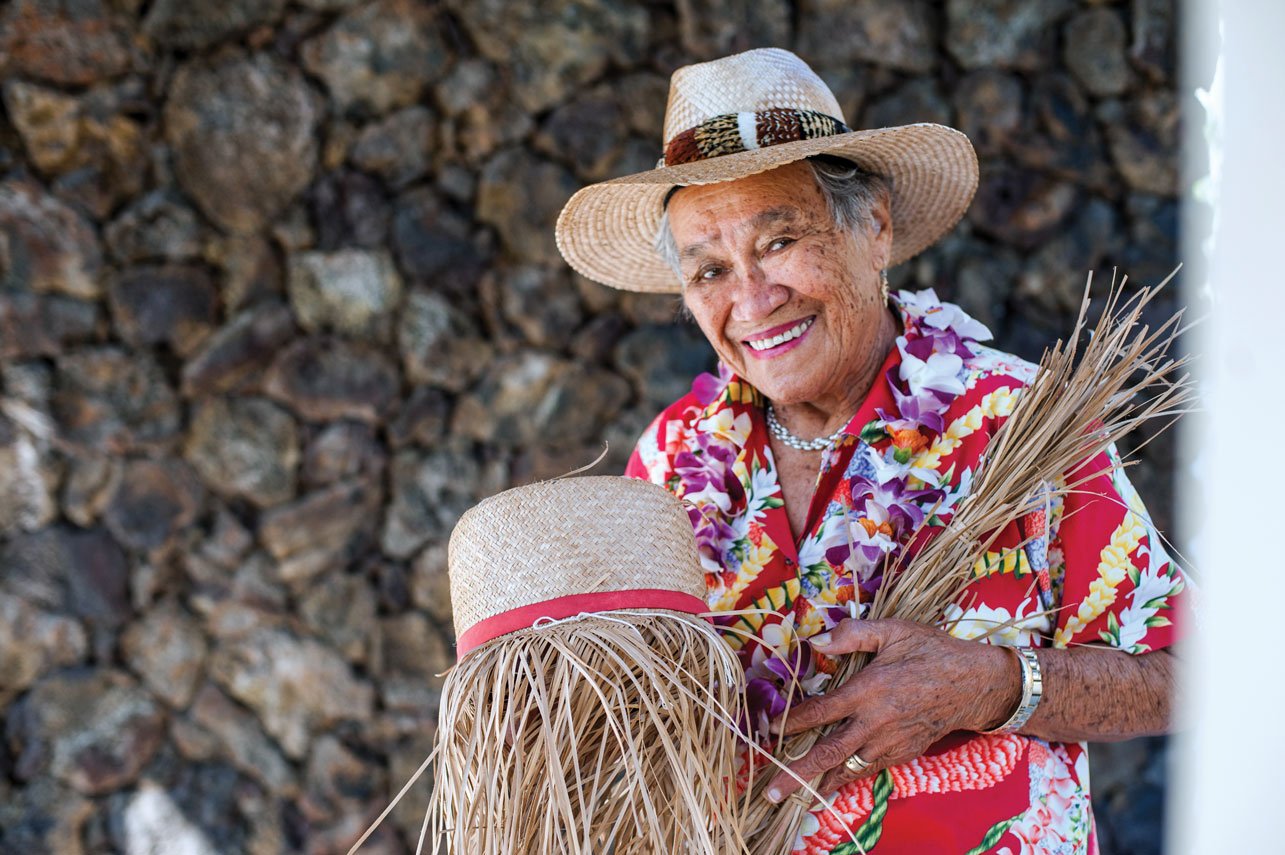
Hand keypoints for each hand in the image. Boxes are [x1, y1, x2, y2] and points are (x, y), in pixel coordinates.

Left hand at [764, 618, 1019, 802]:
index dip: (792, 722)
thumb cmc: (930, 651)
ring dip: (819, 782)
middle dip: (797, 774)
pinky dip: (847, 778)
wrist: (974, 684)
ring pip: (848, 768)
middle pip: (828, 753)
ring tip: (794, 796)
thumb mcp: (893, 630)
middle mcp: (876, 723)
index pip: (820, 712)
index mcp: (868, 690)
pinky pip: (868, 770)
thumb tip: (814, 642)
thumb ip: (851, 634)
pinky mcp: (903, 753)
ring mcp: (890, 743)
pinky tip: (831, 784)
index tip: (768, 731)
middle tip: (771, 792)